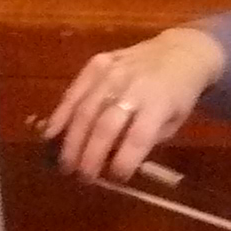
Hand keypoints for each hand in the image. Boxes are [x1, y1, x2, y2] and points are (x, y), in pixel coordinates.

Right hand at [47, 27, 225, 180]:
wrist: (179, 52)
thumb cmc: (177, 95)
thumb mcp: (174, 121)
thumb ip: (148, 139)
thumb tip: (113, 160)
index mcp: (158, 103)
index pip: (138, 137)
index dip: (124, 160)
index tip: (115, 179)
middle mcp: (132, 87)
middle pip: (105, 125)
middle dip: (91, 155)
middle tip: (83, 178)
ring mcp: (111, 72)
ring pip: (85, 110)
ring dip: (72, 141)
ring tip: (65, 164)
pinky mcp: (97, 63)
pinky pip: (74, 91)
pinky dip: (61, 114)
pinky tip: (51, 134)